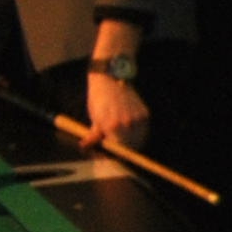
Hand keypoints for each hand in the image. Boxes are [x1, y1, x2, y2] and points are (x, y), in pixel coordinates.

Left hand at [83, 21, 149, 148]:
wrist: (111, 78)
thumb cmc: (99, 98)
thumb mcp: (94, 117)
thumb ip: (94, 135)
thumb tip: (85, 146)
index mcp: (112, 126)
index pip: (118, 150)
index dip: (115, 154)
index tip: (112, 154)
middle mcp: (128, 124)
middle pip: (131, 148)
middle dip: (125, 150)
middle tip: (117, 147)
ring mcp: (138, 119)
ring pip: (139, 140)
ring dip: (132, 142)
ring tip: (123, 137)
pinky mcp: (145, 114)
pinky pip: (143, 130)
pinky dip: (138, 132)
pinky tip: (129, 128)